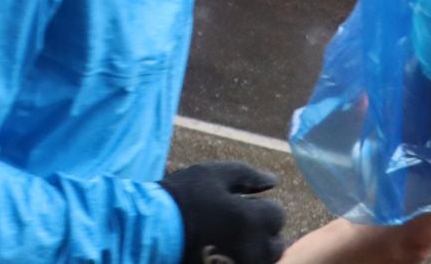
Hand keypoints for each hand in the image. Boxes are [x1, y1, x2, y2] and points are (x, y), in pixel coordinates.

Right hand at [160, 162, 285, 263]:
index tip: (241, 205)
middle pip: (276, 243)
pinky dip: (240, 257)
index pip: (278, 214)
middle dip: (263, 232)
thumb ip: (247, 175)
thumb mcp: (212, 176)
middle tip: (238, 224)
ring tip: (231, 239)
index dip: (261, 207)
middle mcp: (253, 247)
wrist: (152, 230)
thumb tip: (274, 180)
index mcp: (252, 219)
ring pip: (264, 259)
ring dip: (255, 248)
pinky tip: (223, 249)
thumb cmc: (182, 198)